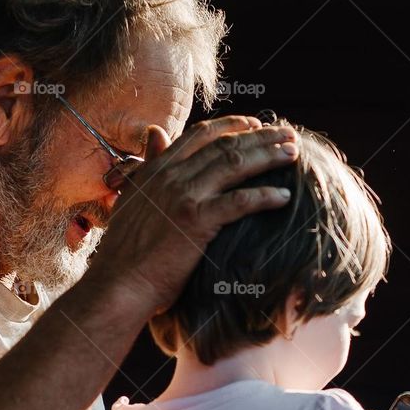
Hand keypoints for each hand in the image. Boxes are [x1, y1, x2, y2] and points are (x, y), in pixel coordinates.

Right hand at [86, 116, 298, 314]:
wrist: (117, 284)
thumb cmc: (124, 253)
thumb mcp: (132, 198)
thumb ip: (148, 165)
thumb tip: (156, 132)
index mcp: (157, 170)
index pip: (200, 135)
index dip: (232, 125)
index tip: (255, 124)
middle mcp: (171, 177)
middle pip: (224, 145)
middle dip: (260, 136)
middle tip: (286, 135)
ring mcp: (184, 197)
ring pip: (235, 164)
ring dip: (268, 156)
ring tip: (292, 154)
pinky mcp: (196, 221)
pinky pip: (240, 202)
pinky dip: (265, 196)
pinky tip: (284, 196)